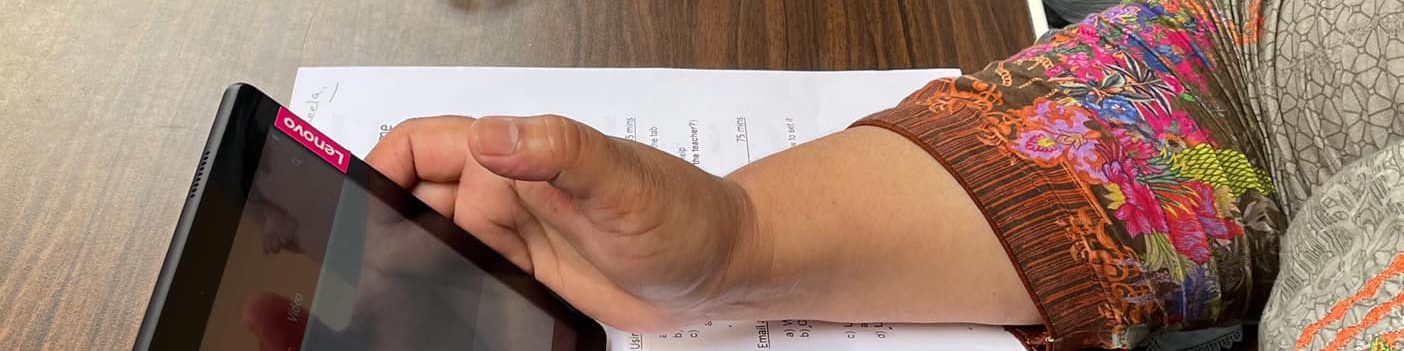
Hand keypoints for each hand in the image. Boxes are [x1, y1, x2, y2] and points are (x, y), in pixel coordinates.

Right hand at [365, 115, 765, 331]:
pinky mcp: (526, 276)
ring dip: (405, 273)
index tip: (345, 209)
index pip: (423, 148)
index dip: (376, 171)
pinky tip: (428, 320)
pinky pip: (467, 284)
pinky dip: (442, 299)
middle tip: (351, 280)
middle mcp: (507, 192)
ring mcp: (514, 236)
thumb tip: (494, 137)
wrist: (722, 270)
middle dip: (378, 235)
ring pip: (435, 250)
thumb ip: (561, 153)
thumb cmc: (686, 215)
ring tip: (379, 309)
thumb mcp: (624, 183)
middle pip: (415, 206)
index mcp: (518, 156)